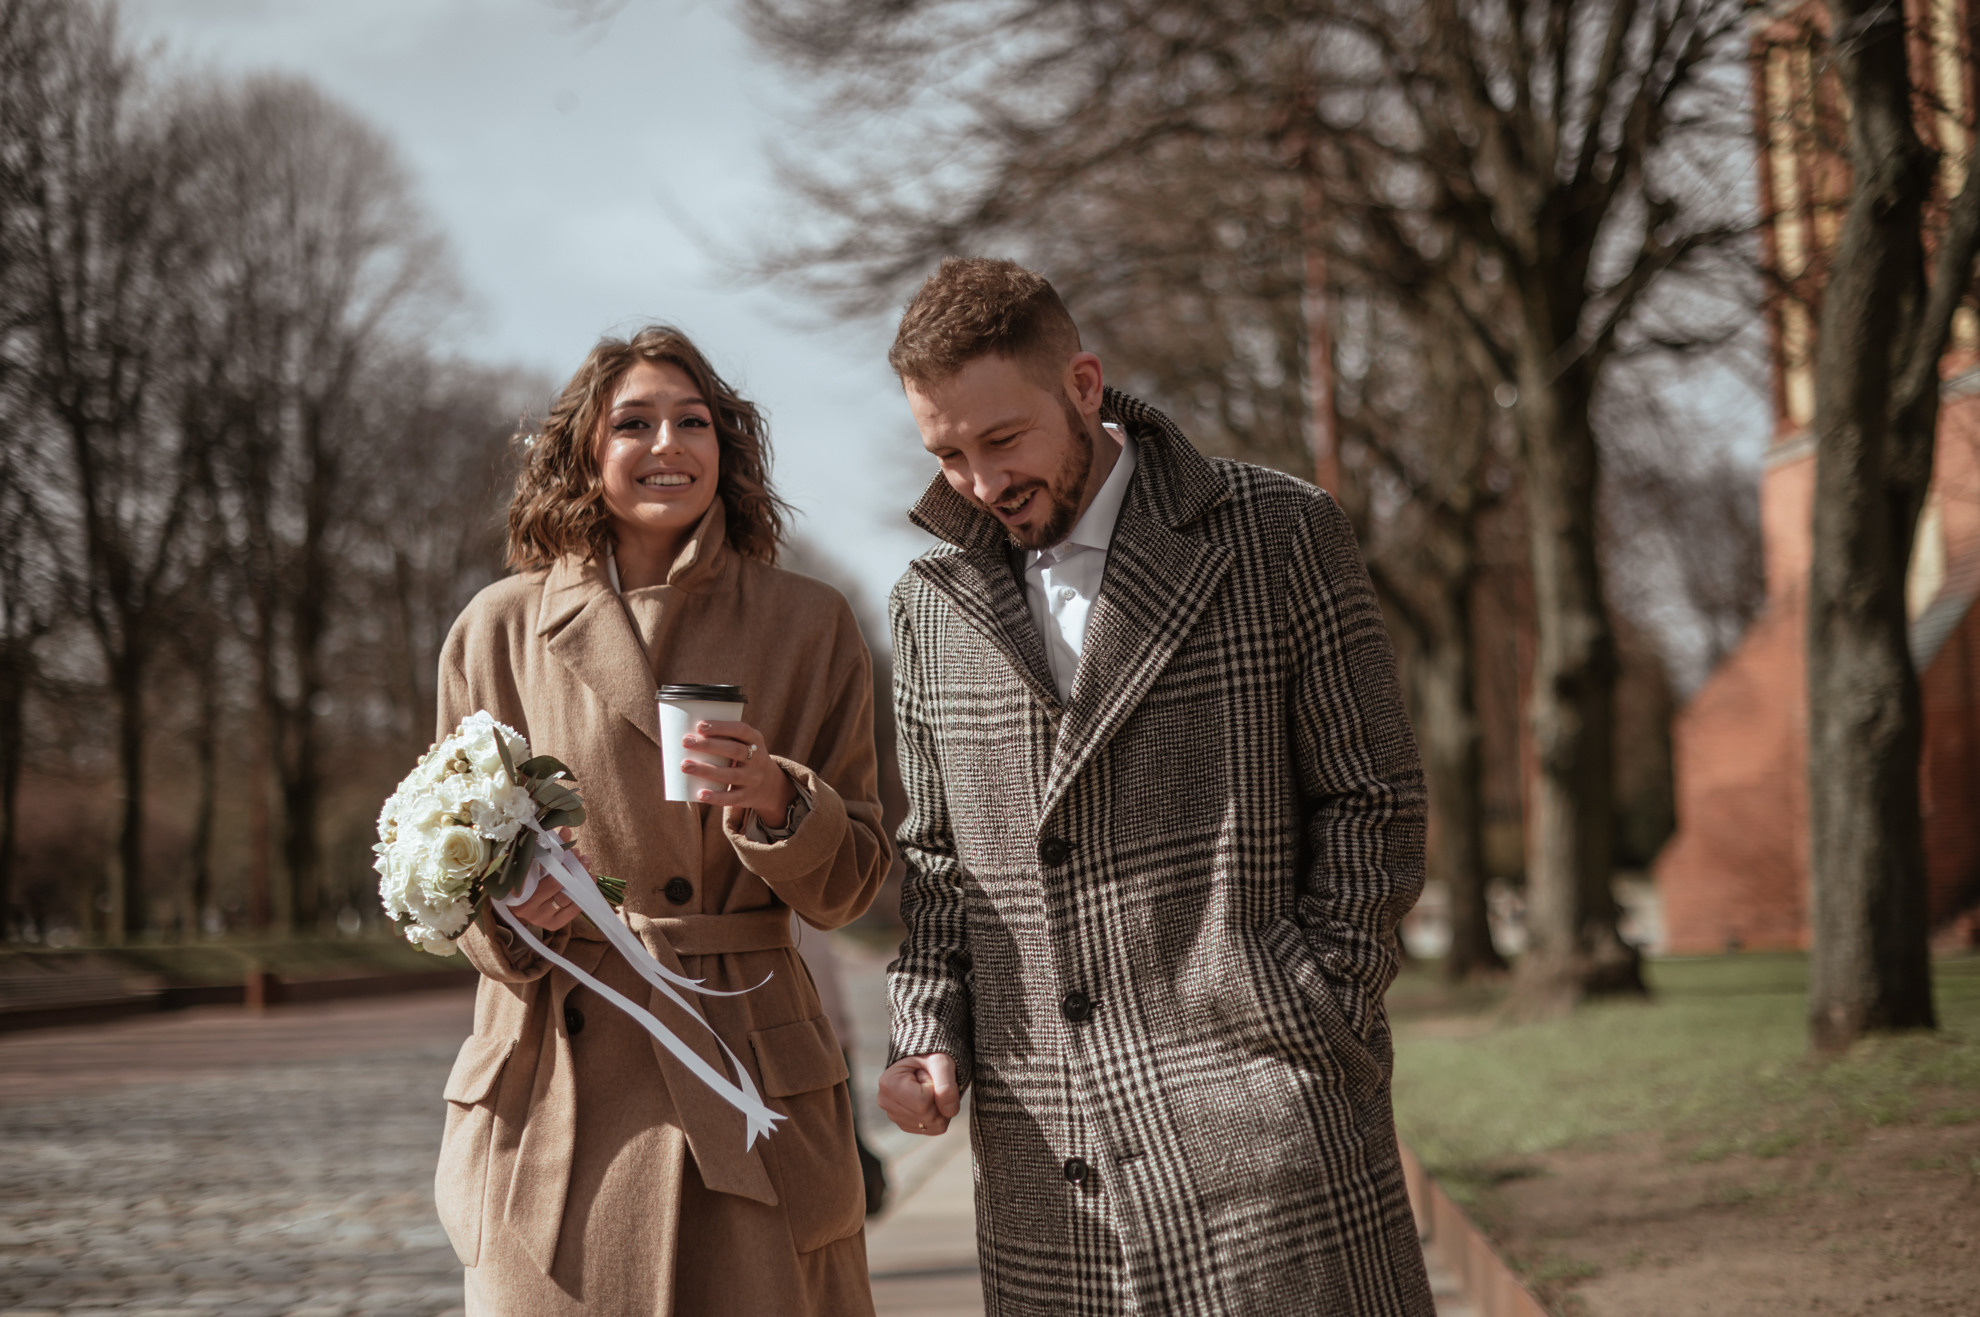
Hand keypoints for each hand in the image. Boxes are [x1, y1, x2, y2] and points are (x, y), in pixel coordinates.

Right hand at [504, 827, 585, 930]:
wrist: (517, 906)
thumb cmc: (524, 878)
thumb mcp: (530, 862)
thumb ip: (546, 847)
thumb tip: (566, 830)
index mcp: (515, 888)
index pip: (539, 870)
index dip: (557, 857)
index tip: (569, 847)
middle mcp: (525, 906)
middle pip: (556, 884)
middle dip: (572, 867)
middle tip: (582, 856)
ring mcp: (539, 917)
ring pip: (566, 897)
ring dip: (580, 880)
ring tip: (587, 867)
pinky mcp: (551, 925)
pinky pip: (572, 910)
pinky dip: (582, 896)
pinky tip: (587, 883)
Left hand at [681, 719, 798, 820]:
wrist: (770, 785)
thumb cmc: (744, 757)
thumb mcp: (744, 743)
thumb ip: (723, 737)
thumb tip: (681, 730)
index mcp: (755, 740)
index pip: (741, 730)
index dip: (721, 727)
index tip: (699, 726)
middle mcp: (757, 759)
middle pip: (734, 750)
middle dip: (708, 745)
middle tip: (685, 741)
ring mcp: (753, 779)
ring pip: (730, 775)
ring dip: (705, 770)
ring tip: (684, 765)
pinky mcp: (747, 796)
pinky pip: (731, 798)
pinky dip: (715, 797)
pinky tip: (700, 794)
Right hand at [877, 1052, 960, 1135]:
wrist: (924, 1060)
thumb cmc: (930, 1057)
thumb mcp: (941, 1061)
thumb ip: (946, 1084)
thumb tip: (949, 1111)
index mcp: (888, 1084)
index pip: (923, 1102)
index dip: (934, 1087)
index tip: (926, 1074)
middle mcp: (886, 1103)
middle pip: (928, 1117)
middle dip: (939, 1099)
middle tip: (930, 1081)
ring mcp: (894, 1116)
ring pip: (933, 1126)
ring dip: (940, 1107)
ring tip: (929, 1089)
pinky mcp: (906, 1125)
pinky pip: (934, 1129)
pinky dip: (939, 1115)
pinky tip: (930, 1099)